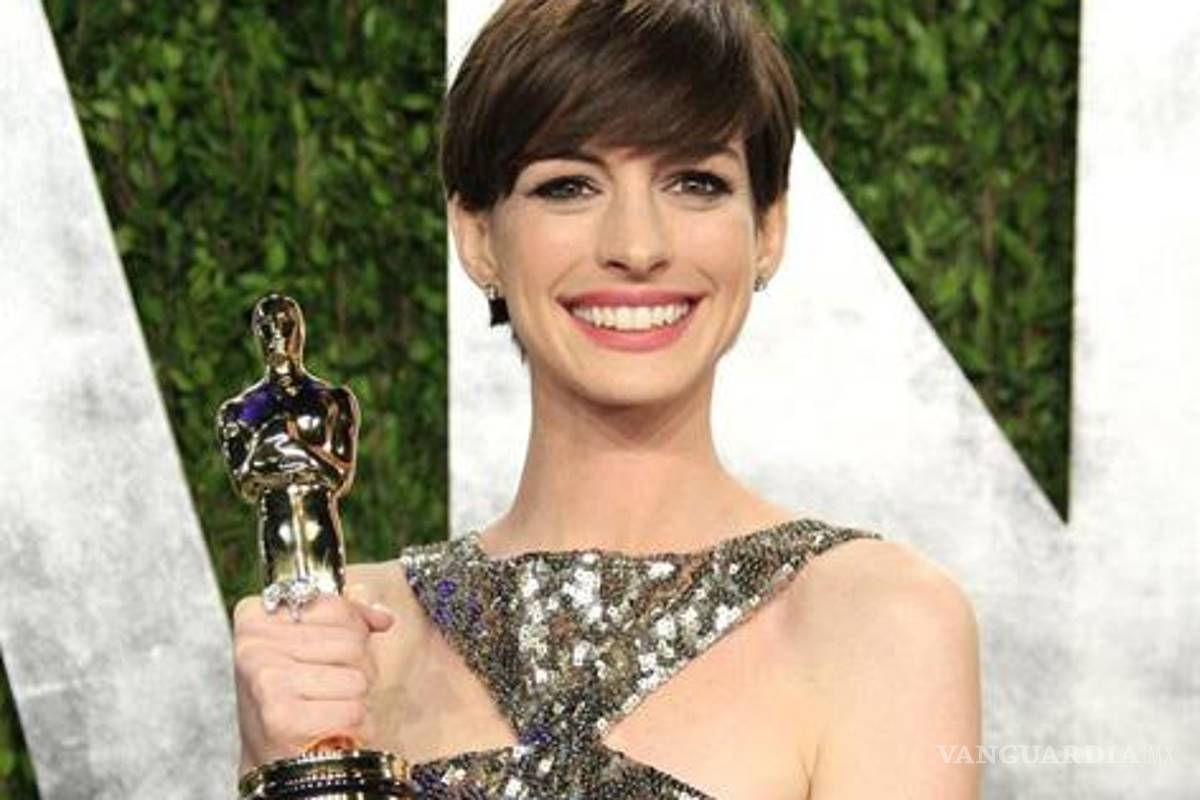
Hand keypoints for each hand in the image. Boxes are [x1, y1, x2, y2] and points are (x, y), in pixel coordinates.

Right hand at [232, 584, 394, 774]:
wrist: (271, 761)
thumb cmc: (294, 700)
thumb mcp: (311, 648)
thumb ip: (348, 621)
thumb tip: (384, 617)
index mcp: (257, 617)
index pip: (336, 608)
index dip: (351, 633)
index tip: (331, 657)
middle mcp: (254, 645)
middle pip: (352, 642)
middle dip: (357, 670)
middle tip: (332, 691)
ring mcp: (267, 680)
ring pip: (357, 677)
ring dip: (355, 701)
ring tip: (329, 710)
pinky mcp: (282, 717)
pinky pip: (353, 710)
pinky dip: (354, 725)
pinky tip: (331, 732)